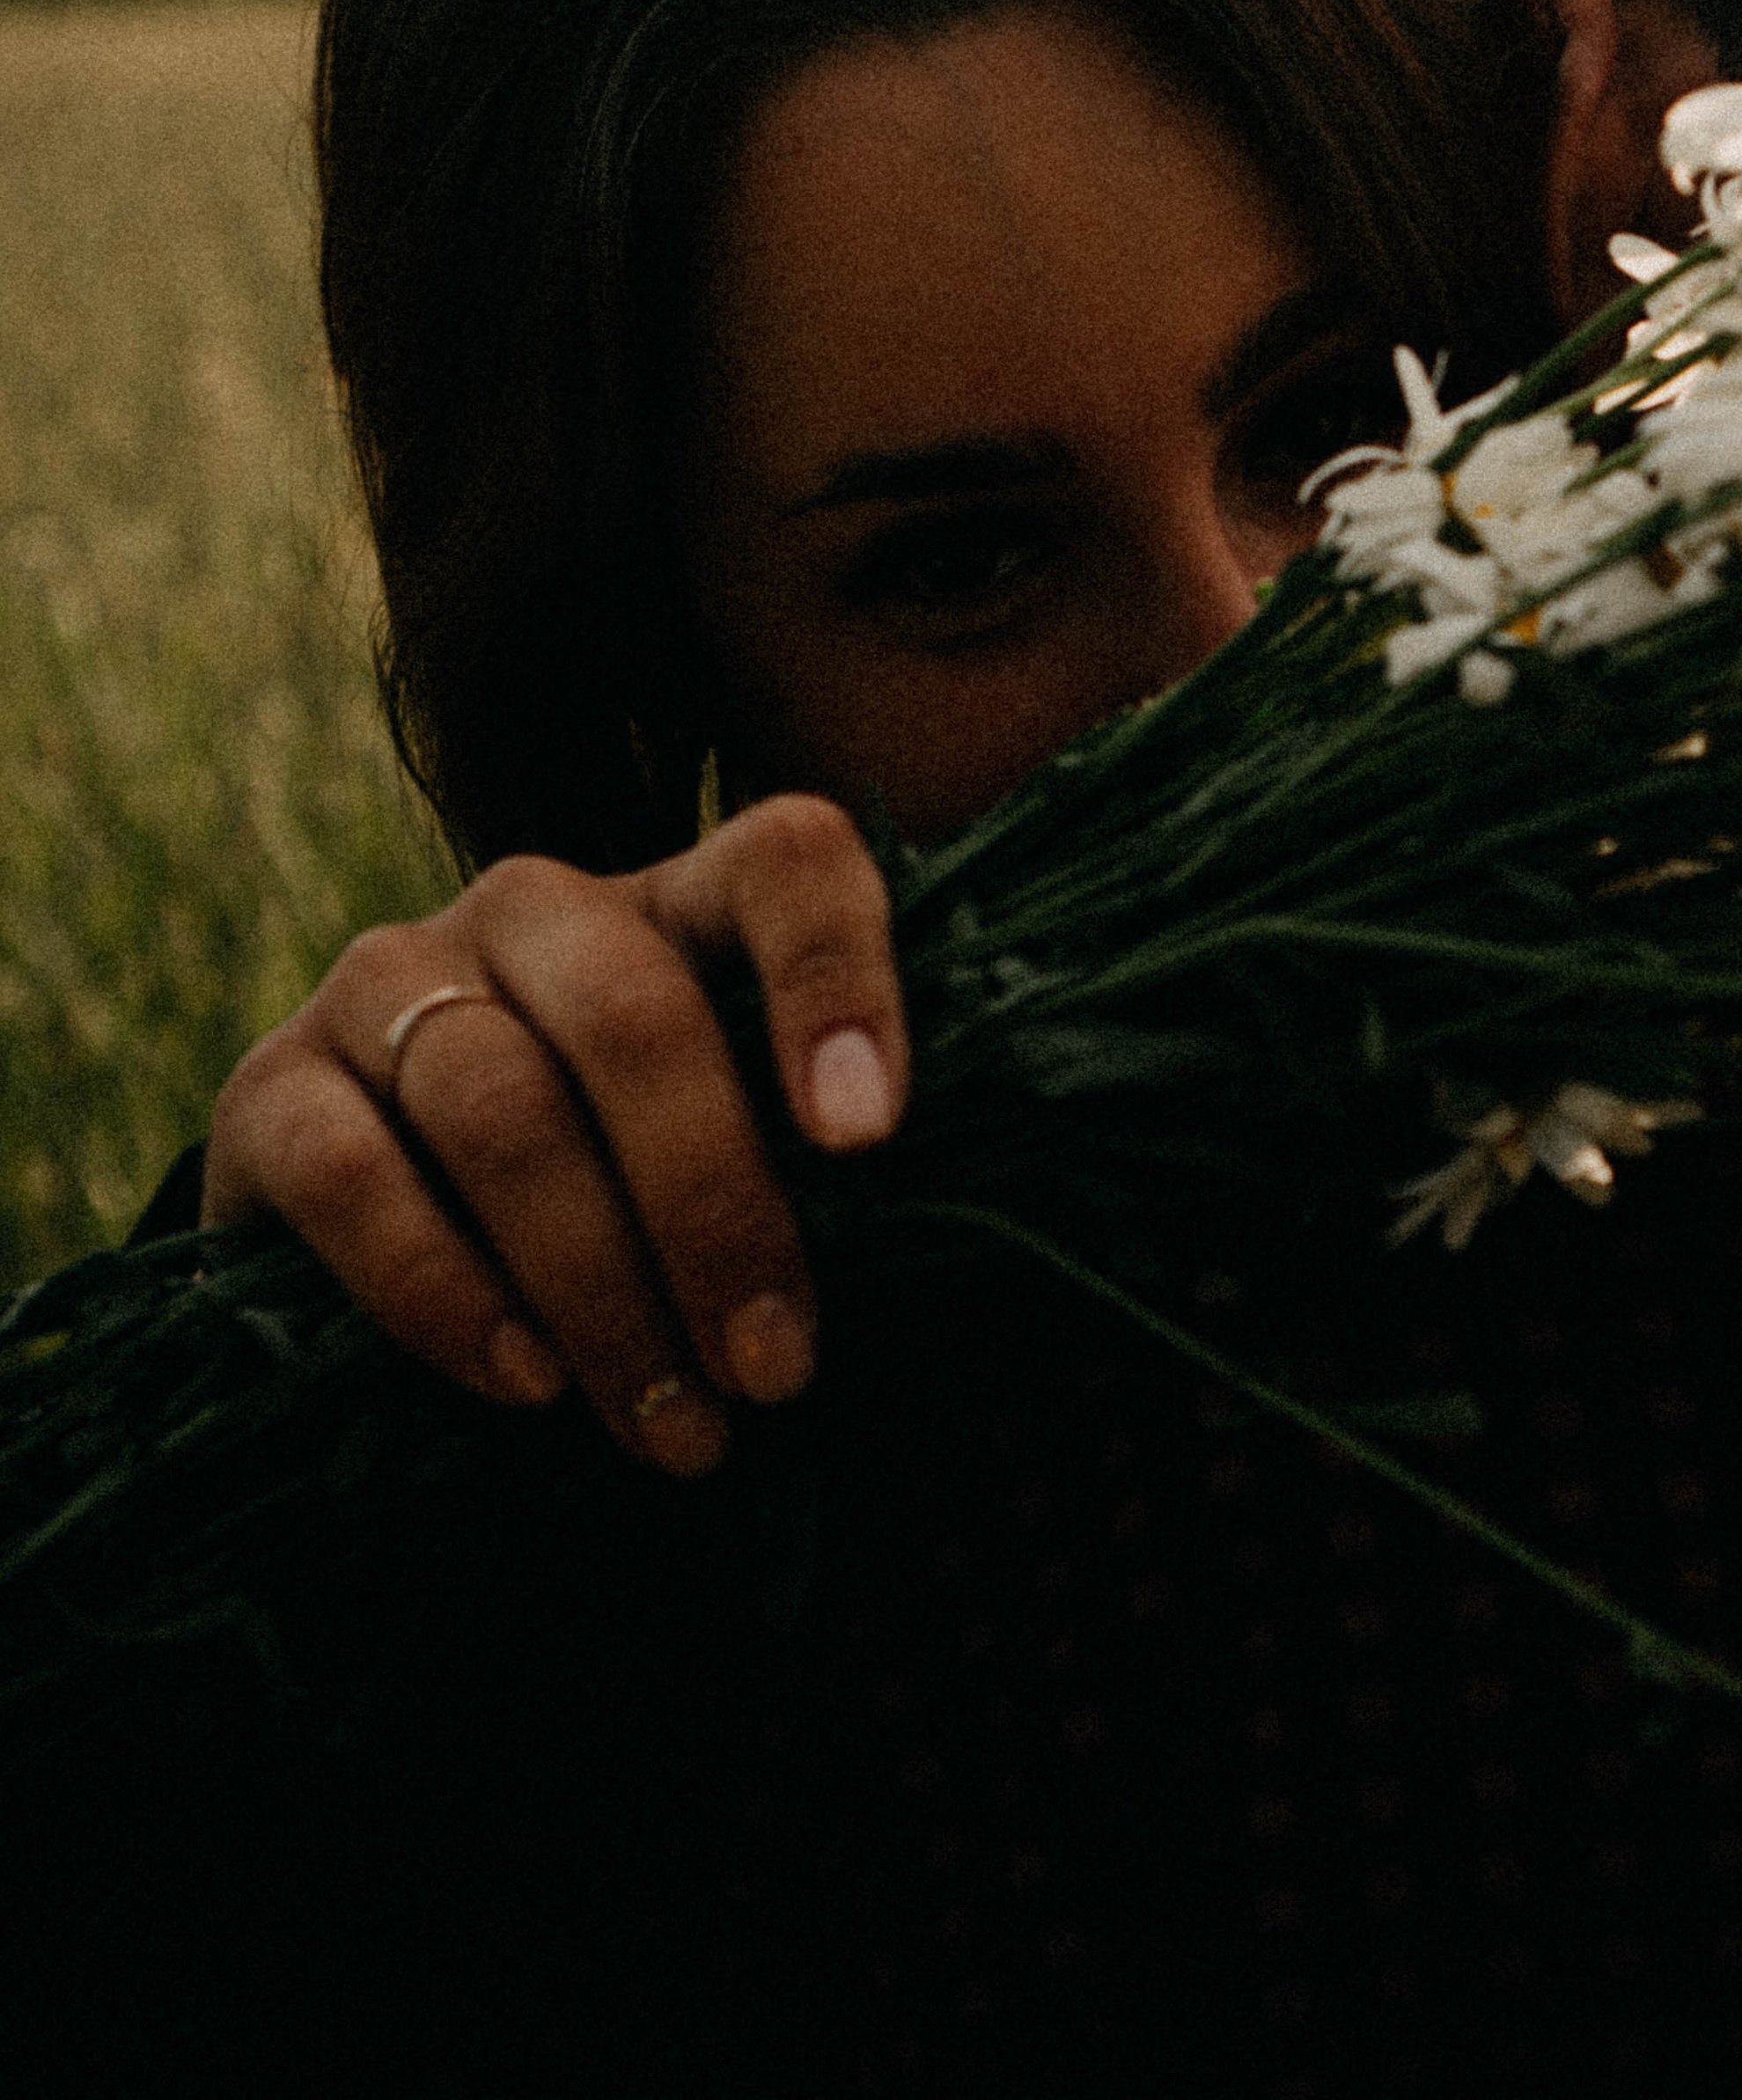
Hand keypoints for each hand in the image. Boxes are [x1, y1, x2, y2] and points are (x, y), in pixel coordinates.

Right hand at [201, 795, 907, 1476]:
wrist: (391, 1241)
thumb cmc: (627, 1203)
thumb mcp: (730, 1161)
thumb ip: (813, 1169)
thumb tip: (925, 1263)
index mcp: (678, 903)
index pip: (784, 862)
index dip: (836, 979)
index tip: (872, 1137)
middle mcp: (533, 910)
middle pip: (637, 1012)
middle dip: (714, 1207)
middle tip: (773, 1373)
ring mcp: (388, 980)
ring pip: (501, 1103)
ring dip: (598, 1284)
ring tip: (671, 1425)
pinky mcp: (270, 1088)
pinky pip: (354, 1174)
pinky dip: (444, 1290)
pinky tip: (525, 1382)